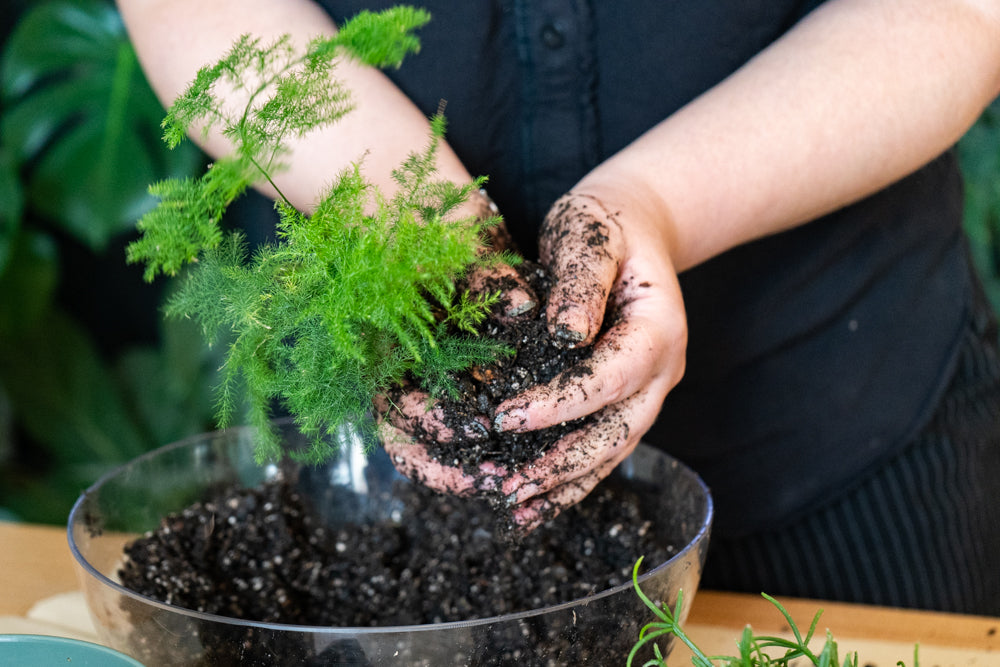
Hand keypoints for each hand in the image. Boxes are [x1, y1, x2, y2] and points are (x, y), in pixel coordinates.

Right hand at [379, 192, 532, 493]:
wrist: (431, 215)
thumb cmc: (436, 225)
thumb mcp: (459, 244)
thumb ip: (486, 277)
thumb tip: (521, 306)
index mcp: (383, 344)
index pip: (395, 407)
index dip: (435, 425)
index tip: (482, 427)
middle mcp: (394, 372)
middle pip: (408, 444)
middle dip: (451, 469)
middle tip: (500, 478)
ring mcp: (419, 380)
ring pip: (429, 447)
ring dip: (467, 469)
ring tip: (512, 477)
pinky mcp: (448, 381)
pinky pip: (456, 429)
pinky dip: (481, 449)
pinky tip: (519, 454)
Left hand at [492, 190, 687, 529]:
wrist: (635, 226)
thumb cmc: (606, 225)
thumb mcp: (589, 235)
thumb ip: (580, 281)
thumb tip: (566, 333)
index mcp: (659, 329)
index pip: (610, 377)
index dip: (560, 403)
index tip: (506, 417)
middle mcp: (662, 370)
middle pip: (617, 430)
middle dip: (562, 463)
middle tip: (508, 486)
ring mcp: (647, 391)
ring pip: (612, 451)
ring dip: (565, 484)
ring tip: (515, 508)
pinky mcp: (625, 400)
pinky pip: (601, 447)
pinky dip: (570, 478)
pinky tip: (534, 502)